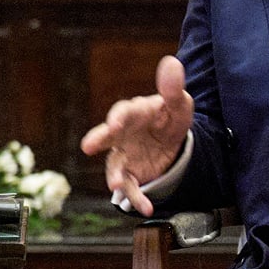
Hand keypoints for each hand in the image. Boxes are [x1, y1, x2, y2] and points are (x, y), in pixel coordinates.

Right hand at [81, 55, 193, 216]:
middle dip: (99, 139)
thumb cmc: (170, 117)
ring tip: (116, 185)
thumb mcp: (179, 104)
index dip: (118, 117)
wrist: (172, 142)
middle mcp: (123, 133)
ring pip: (114, 164)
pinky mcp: (129, 172)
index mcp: (135, 112)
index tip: (115, 124)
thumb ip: (173, 87)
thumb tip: (171, 62)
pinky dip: (136, 197)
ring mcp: (123, 153)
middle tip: (89, 145)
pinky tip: (146, 206)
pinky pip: (129, 186)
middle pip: (107, 134)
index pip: (124, 111)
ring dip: (114, 175)